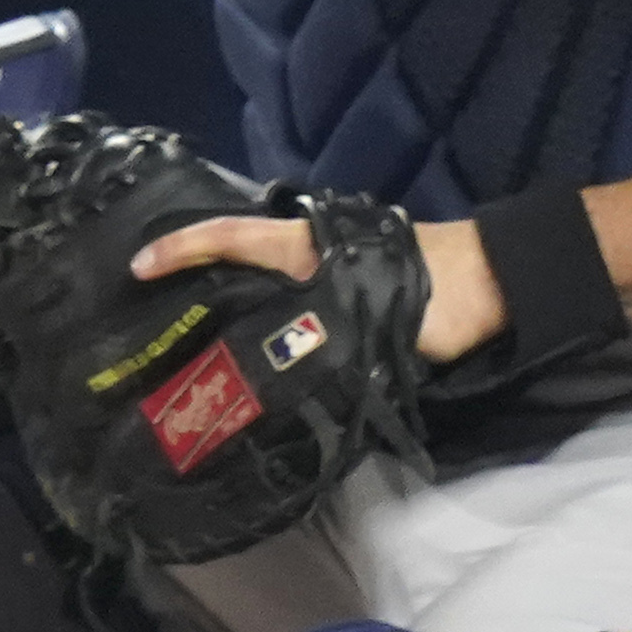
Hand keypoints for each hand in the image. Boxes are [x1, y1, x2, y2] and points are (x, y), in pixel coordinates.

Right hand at [131, 206, 500, 364]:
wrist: (493, 283)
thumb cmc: (434, 294)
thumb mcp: (374, 320)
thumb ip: (328, 349)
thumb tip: (283, 393)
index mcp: (304, 247)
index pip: (229, 238)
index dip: (180, 251)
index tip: (137, 266)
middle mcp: (308, 249)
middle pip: (236, 254)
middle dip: (192, 276)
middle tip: (155, 314)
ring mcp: (328, 264)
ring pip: (263, 276)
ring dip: (229, 297)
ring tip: (195, 337)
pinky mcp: (350, 284)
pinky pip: (294, 294)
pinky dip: (268, 310)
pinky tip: (259, 344)